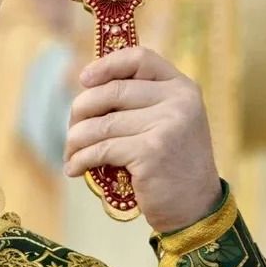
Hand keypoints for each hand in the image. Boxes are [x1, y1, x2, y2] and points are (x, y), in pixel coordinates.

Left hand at [63, 47, 220, 232]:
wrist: (195, 208)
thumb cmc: (172, 165)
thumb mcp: (168, 123)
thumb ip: (140, 102)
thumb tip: (84, 86)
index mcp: (182, 87)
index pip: (140, 58)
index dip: (106, 65)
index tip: (84, 80)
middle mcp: (178, 101)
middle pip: (111, 91)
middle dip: (81, 112)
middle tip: (72, 132)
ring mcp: (167, 125)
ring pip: (100, 124)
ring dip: (75, 140)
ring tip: (70, 154)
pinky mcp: (151, 151)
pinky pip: (101, 149)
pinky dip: (80, 160)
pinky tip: (75, 169)